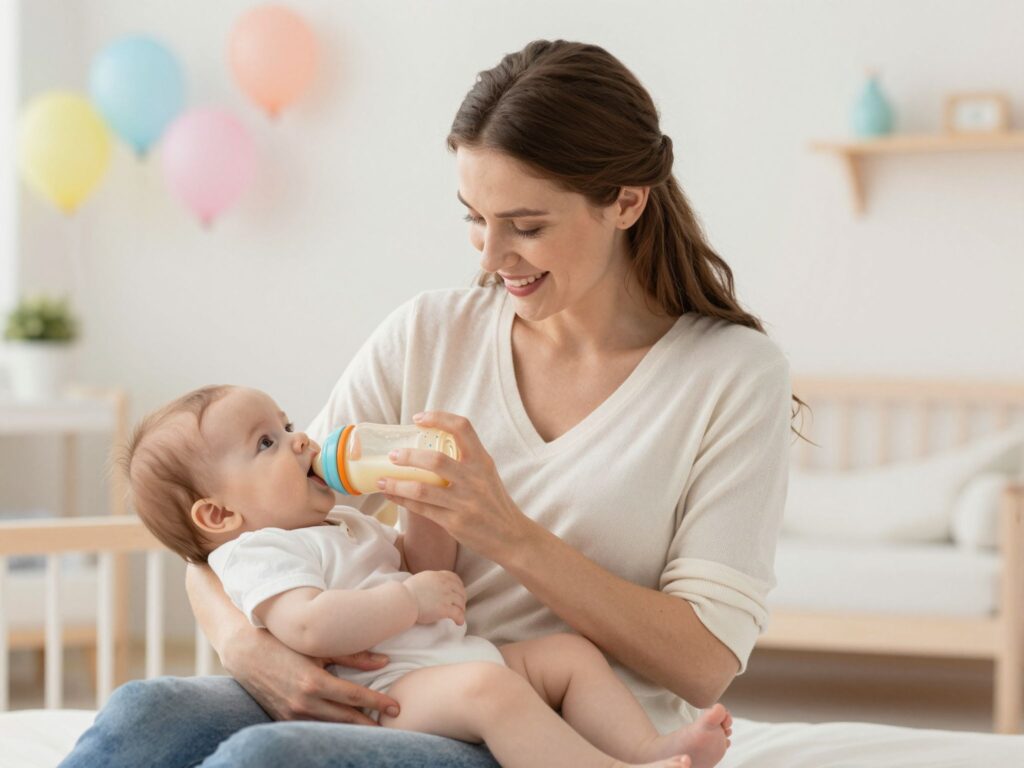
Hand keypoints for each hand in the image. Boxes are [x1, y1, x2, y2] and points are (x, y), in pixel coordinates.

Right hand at [223, 623, 399, 723]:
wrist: (245, 653)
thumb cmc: (284, 643)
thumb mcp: (319, 646)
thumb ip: (353, 655)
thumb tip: (384, 662)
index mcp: (313, 683)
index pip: (354, 697)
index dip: (377, 703)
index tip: (396, 707)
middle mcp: (303, 703)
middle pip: (345, 719)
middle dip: (370, 723)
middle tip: (391, 725)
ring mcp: (291, 715)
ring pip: (330, 727)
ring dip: (351, 729)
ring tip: (373, 728)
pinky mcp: (283, 719)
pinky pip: (313, 728)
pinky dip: (331, 728)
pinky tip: (345, 728)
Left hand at [379, 412, 535, 559]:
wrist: (512, 536)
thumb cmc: (493, 502)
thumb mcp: (486, 474)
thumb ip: (465, 460)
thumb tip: (429, 445)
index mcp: (482, 461)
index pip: (462, 428)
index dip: (439, 418)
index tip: (418, 418)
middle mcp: (475, 479)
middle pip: (436, 460)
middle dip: (408, 456)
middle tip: (392, 455)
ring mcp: (465, 502)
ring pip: (422, 489)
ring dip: (397, 483)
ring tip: (381, 479)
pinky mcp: (455, 523)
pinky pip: (422, 509)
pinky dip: (403, 500)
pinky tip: (392, 495)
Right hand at [402, 570, 465, 624]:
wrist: (403, 600)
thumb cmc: (405, 592)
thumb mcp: (420, 579)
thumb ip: (429, 581)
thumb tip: (431, 585)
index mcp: (438, 576)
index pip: (454, 578)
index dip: (459, 586)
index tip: (459, 591)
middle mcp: (444, 584)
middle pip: (460, 591)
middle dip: (462, 598)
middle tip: (460, 605)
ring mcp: (446, 596)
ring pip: (461, 603)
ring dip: (462, 609)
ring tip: (459, 615)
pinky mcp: (444, 609)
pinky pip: (458, 614)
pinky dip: (460, 619)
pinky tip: (459, 623)